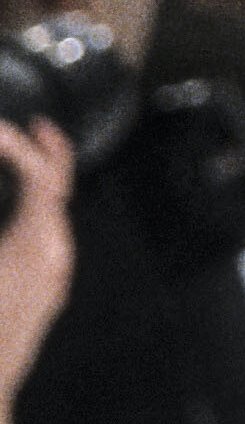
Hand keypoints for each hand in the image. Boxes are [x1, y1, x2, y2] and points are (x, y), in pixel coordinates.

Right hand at [0, 120, 75, 397]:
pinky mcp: (44, 296)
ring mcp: (53, 279)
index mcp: (35, 243)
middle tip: (35, 127)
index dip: (18, 145)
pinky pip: (46, 240)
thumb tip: (6, 183)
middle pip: (60, 190)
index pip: (41, 175)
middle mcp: (54, 257)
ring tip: (13, 165)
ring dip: (38, 185)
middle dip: (47, 153)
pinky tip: (10, 214)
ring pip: (55, 216)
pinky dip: (32, 214)